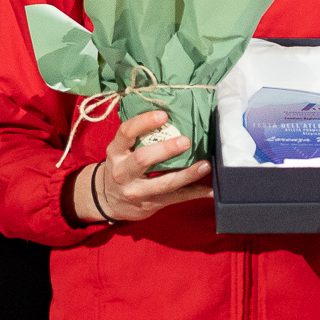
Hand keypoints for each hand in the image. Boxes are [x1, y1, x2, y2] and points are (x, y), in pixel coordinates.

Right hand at [72, 107, 211, 225]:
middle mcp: (123, 172)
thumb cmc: (122, 168)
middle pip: (143, 159)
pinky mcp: (150, 204)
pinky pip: (175, 198)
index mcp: (116, 152)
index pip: (126, 132)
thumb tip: (173, 115)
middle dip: (166, 150)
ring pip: (163, 183)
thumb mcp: (121, 151)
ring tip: (205, 165)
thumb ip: (138, 137)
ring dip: (187, 174)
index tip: (164, 115)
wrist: (108, 201)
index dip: (144, 122)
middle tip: (186, 141)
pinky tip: (210, 189)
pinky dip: (195, 193)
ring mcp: (136, 191)